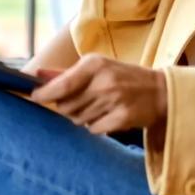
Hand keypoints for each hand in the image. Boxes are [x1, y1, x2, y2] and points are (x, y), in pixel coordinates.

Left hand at [30, 54, 167, 134]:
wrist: (159, 91)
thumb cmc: (122, 77)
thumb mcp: (97, 67)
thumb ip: (66, 73)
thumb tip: (37, 74)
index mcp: (95, 64)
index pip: (62, 84)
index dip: (45, 93)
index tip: (34, 97)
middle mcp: (104, 81)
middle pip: (66, 106)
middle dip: (67, 107)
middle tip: (81, 101)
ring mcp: (114, 100)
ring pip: (78, 119)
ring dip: (82, 116)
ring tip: (98, 106)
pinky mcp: (122, 118)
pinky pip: (93, 129)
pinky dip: (96, 126)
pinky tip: (108, 115)